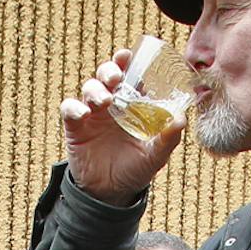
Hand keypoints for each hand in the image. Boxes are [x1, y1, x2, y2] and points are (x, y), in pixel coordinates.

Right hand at [60, 47, 186, 205]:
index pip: (130, 74)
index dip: (128, 61)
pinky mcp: (76, 127)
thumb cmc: (135, 169)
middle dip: (110, 70)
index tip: (129, 56)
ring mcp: (93, 114)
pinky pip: (69, 109)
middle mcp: (112, 103)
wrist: (110, 193)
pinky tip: (83, 114)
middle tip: (116, 78)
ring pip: (89, 88)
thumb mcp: (156, 156)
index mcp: (133, 103)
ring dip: (95, 89)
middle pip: (107, 74)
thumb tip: (181, 119)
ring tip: (105, 102)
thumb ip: (168, 138)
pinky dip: (74, 107)